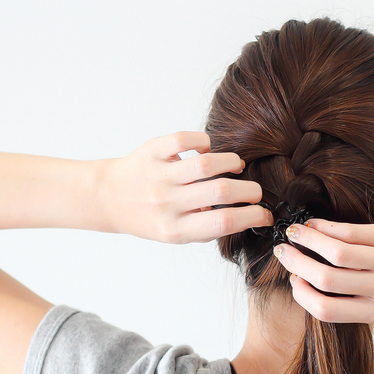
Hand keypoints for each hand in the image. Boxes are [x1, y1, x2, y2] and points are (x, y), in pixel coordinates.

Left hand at [100, 131, 272, 242]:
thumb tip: (243, 213)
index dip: (251, 216)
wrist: (108, 199)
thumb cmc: (149, 218)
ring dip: (230, 162)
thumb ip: (205, 227)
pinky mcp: (151, 152)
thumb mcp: (175, 233)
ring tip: (237, 166)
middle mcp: (166, 203)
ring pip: (205, 164)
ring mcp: (158, 176)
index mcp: (174, 229)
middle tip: (255, 191)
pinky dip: (203, 142)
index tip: (265, 214)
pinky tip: (207, 150)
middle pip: (220, 192)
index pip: (222, 222)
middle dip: (249, 190)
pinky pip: (183, 140)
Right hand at [273, 216, 373, 323]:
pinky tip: (316, 224)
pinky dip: (326, 227)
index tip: (294, 280)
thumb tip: (311, 284)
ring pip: (335, 254)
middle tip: (283, 252)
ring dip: (306, 241)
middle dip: (297, 264)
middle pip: (326, 281)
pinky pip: (350, 232)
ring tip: (294, 232)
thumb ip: (359, 296)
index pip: (327, 311)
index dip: (303, 295)